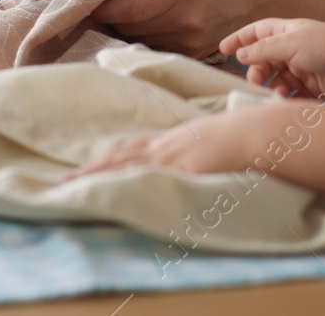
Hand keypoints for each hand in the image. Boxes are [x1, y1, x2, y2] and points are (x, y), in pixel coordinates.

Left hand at [65, 103, 287, 179]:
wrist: (259, 132)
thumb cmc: (246, 136)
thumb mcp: (219, 141)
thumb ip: (205, 150)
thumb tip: (205, 161)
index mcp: (177, 139)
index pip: (137, 147)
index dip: (113, 157)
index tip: (93, 164)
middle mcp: (168, 145)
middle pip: (122, 154)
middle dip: (94, 167)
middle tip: (66, 180)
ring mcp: (171, 157)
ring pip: (124, 165)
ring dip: (97, 175)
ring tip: (72, 186)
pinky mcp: (177, 170)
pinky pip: (141, 178)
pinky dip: (120, 183)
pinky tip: (103, 191)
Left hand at [91, 0, 282, 57]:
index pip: (130, 7)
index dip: (105, 8)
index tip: (89, 4)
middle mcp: (185, 21)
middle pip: (132, 26)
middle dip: (113, 18)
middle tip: (101, 6)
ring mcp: (189, 42)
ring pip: (141, 39)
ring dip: (127, 30)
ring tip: (122, 15)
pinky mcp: (192, 55)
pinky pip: (156, 47)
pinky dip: (145, 38)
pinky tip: (144, 26)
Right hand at [220, 18, 324, 99]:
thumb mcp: (291, 43)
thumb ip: (264, 49)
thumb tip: (240, 55)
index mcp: (288, 31)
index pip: (257, 32)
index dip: (240, 39)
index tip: (222, 50)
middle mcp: (293, 48)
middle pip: (264, 59)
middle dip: (256, 70)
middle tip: (255, 81)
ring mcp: (302, 69)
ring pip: (275, 79)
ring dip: (270, 86)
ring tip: (274, 93)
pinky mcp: (310, 88)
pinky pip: (289, 94)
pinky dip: (284, 98)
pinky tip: (285, 101)